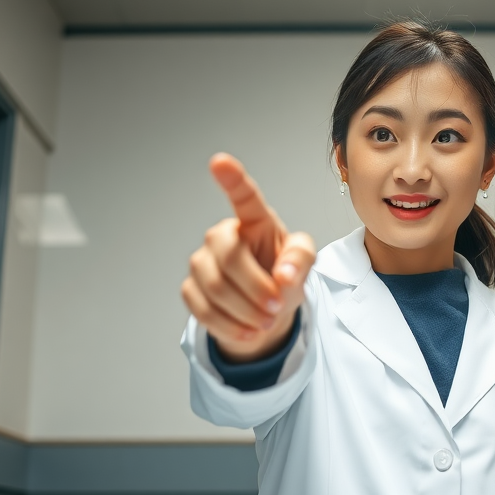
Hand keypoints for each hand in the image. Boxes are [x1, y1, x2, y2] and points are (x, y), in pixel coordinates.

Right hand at [182, 154, 315, 362]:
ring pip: (214, 287)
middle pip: (229, 257)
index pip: (243, 196)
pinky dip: (230, 326)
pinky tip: (249, 331)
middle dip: (255, 287)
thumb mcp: (303, 265)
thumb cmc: (284, 276)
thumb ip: (301, 262)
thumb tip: (283, 277)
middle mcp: (222, 236)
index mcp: (254, 221)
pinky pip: (204, 309)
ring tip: (267, 322)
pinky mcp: (191, 289)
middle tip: (276, 307)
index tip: (220, 162)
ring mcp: (201, 262)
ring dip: (245, 311)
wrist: (267, 309)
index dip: (232, 179)